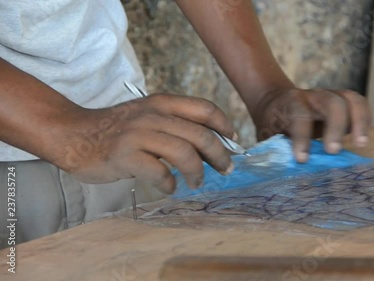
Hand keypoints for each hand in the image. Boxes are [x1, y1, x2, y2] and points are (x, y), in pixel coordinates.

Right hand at [55, 94, 234, 193]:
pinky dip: (169, 183)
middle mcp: (153, 115)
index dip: (223, 125)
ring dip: (197, 172)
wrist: (75, 134)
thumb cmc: (117, 130)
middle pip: (200, 135)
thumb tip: (211, 145)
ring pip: (184, 153)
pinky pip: (159, 172)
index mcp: (162, 103)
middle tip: (225, 169)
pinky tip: (168, 187)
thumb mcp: (148, 116)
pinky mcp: (125, 156)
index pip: (204, 108)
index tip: (232, 140)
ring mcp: (138, 135)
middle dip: (220, 155)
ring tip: (196, 182)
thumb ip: (175, 124)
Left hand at [252, 88, 370, 161]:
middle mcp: (312, 97)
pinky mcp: (343, 101)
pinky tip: (362, 139)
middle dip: (336, 126)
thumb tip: (287, 173)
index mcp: (290, 104)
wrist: (275, 103)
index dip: (302, 137)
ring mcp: (330, 96)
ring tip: (361, 144)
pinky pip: (359, 105)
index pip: (298, 115)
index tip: (303, 159)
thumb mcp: (269, 136)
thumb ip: (278, 150)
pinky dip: (365, 120)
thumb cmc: (274, 125)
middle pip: (331, 102)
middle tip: (334, 151)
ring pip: (350, 100)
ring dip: (359, 121)